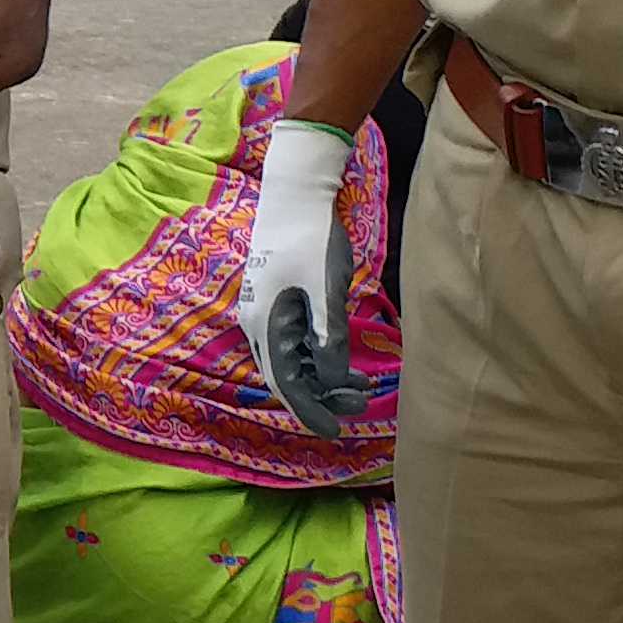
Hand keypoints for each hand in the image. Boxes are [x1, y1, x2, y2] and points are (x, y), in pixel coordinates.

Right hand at [243, 120, 374, 429]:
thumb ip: (328, 338)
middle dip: (324, 395)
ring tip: (363, 385)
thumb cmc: (311, 237)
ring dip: (326, 376)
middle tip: (361, 404)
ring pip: (295, 359)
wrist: (296, 191)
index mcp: (265, 324)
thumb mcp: (326, 290)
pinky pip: (298, 341)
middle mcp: (259, 324)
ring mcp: (268, 312)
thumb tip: (328, 379)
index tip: (335, 431)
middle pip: (289, 375)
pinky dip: (322, 354)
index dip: (310, 410)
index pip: (285, 383)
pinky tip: (347, 358)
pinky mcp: (281, 301)